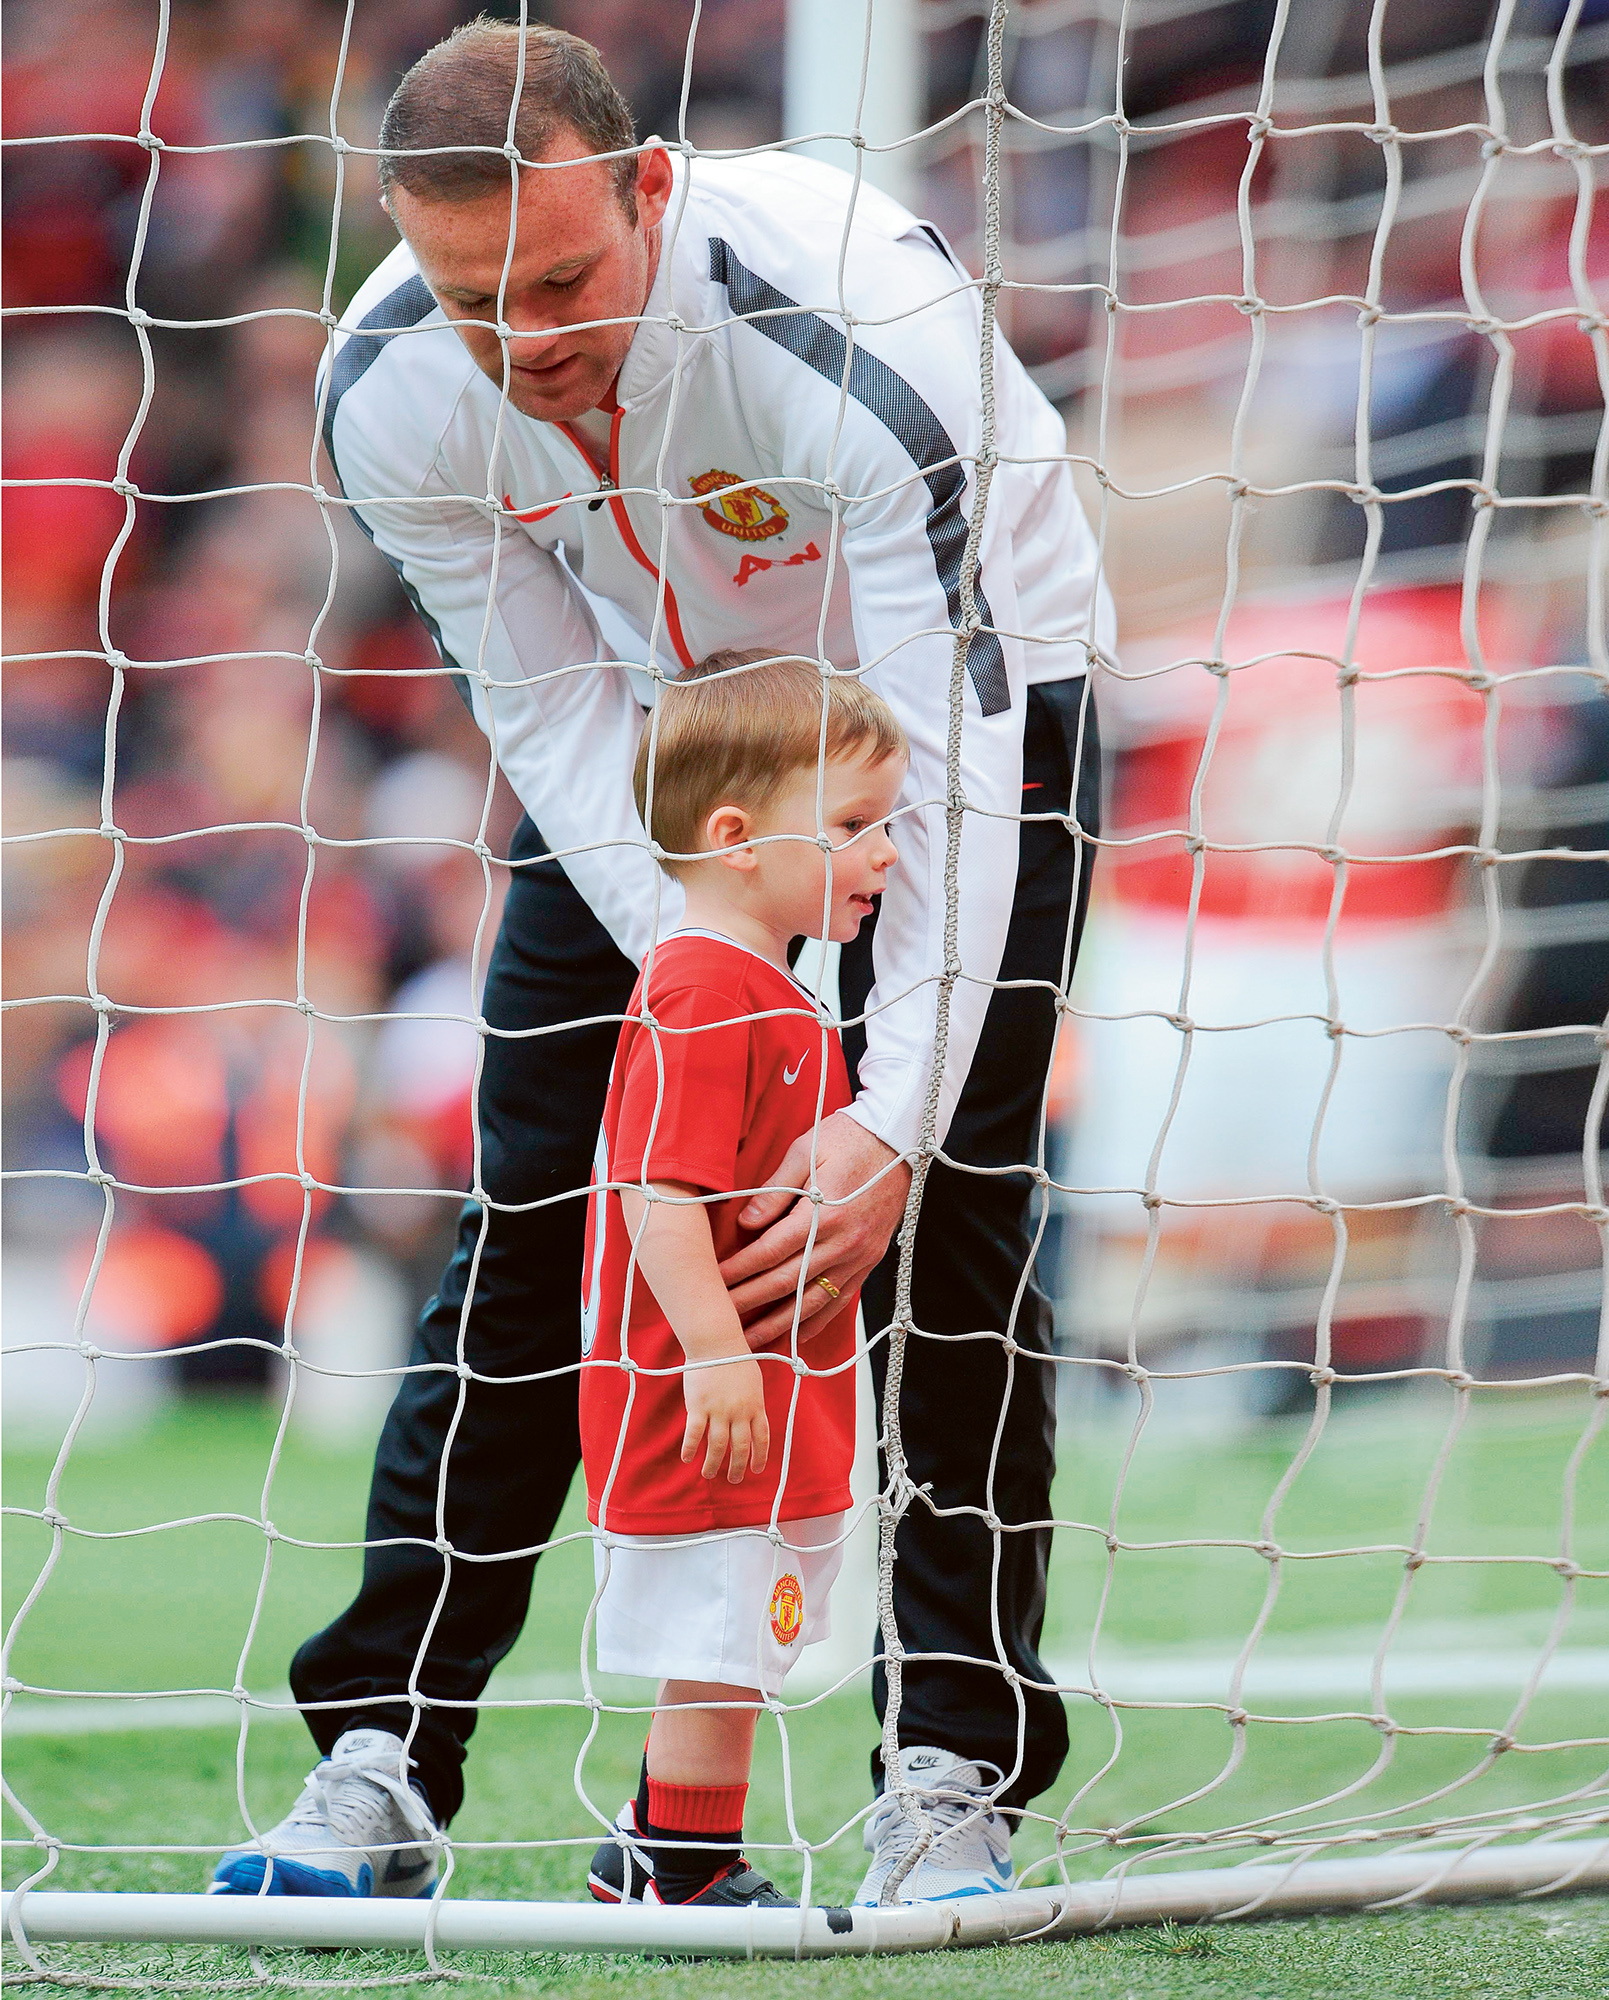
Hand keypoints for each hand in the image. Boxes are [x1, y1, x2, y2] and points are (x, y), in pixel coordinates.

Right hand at [680, 1347, 769, 1482]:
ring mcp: (719, 1410)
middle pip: (740, 1447)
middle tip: (733, 1479)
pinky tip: (687, 1458)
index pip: (761, 1438)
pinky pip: (694, 1434)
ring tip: (709, 1474)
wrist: (717, 1343)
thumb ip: (753, 1404)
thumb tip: (752, 1422)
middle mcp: (739, 1412)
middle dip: (737, 1467)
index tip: (756, 1470)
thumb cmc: (736, 1360)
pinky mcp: (698, 1406)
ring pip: (718, 1445)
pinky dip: (691, 1448)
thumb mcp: (754, 1383)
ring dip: (713, 1463)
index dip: (759, 1456)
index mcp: (756, 1406)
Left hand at [719, 1110, 911, 1348]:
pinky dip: (814, 1323)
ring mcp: (858, 1257)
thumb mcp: (805, 1151)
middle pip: (787, 1283)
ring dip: (779, 1325)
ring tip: (750, 1343)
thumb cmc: (846, 1139)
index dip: (739, 1270)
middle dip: (749, 1303)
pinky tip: (793, 1336)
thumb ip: (775, 1191)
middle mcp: (842, 1242)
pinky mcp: (868, 1263)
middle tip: (720, 1317)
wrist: (898, 1142)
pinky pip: (838, 1302)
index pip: (770, 1251)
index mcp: (823, 1213)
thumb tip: (746, 1223)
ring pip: (813, 1302)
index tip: (714, 1281)